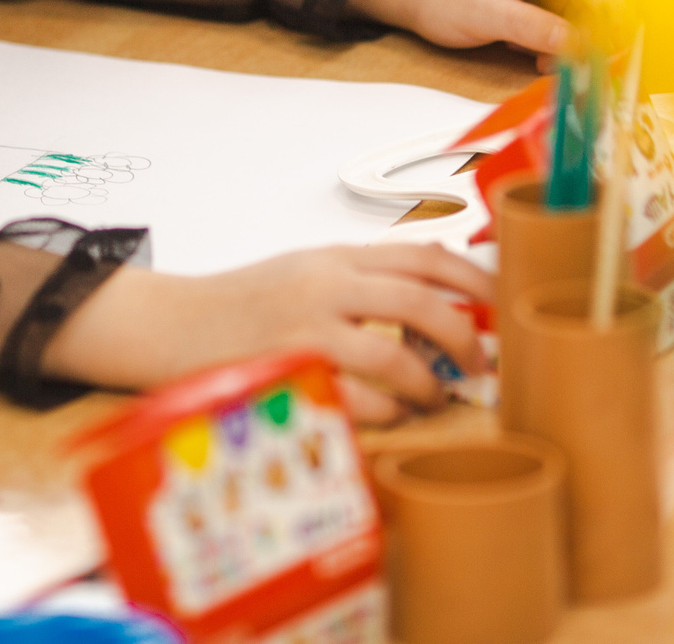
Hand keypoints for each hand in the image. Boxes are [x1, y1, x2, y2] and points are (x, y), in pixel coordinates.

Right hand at [41, 243, 494, 423]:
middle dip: (465, 337)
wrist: (169, 325)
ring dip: (428, 384)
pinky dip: (385, 413)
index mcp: (335, 258)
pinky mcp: (288, 374)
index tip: (504, 303)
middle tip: (480, 364)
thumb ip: (362, 281)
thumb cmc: (242, 304)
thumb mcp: (305, 272)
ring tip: (435, 398)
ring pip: (395, 354)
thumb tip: (436, 302)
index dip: (475, 279)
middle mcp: (326, 286)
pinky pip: (356, 399)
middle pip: (423, 301)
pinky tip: (390, 418)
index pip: (423, 255)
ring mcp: (306, 330)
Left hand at [350, 0, 618, 68]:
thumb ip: (531, 28)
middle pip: (603, 1)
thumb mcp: (481, 16)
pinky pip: (580, 16)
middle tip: (553, 67)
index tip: (598, 64)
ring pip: (595, 13)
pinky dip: (562, 39)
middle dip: (588, 40)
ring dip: (573, 43)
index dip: (607, 28)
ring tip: (531, 56)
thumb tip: (580, 45)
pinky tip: (530, 48)